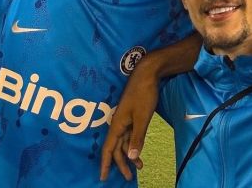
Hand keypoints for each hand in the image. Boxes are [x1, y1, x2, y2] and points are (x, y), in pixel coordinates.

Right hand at [100, 61, 158, 181]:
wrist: (147, 73)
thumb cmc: (144, 94)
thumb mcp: (142, 118)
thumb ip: (137, 137)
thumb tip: (131, 156)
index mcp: (117, 124)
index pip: (109, 149)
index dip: (106, 164)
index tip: (103, 178)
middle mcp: (118, 123)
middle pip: (117, 148)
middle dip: (121, 164)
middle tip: (129, 177)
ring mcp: (125, 119)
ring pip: (124, 141)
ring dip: (129, 154)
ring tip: (139, 166)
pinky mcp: (132, 115)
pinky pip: (129, 134)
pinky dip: (133, 144)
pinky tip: (138, 149)